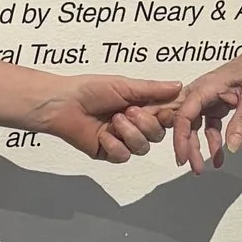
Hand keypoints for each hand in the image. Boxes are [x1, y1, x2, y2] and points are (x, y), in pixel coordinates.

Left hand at [33, 75, 179, 163]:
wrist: (63, 104)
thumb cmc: (89, 89)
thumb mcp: (124, 85)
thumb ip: (152, 90)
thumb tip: (178, 87)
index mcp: (139, 106)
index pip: (164, 116)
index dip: (167, 117)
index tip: (164, 111)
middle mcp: (133, 124)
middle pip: (157, 135)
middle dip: (146, 124)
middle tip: (129, 111)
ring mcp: (121, 139)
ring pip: (142, 148)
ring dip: (131, 134)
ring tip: (114, 120)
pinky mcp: (108, 152)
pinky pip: (123, 156)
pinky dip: (116, 145)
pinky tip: (104, 136)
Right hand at [170, 40, 241, 171]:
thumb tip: (232, 147)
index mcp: (206, 86)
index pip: (184, 115)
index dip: (180, 137)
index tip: (183, 156)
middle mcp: (204, 91)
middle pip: (185, 121)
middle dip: (184, 145)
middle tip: (190, 166)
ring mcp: (211, 97)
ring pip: (196, 125)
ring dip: (197, 146)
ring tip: (201, 167)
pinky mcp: (221, 102)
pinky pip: (211, 125)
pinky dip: (213, 141)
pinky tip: (220, 156)